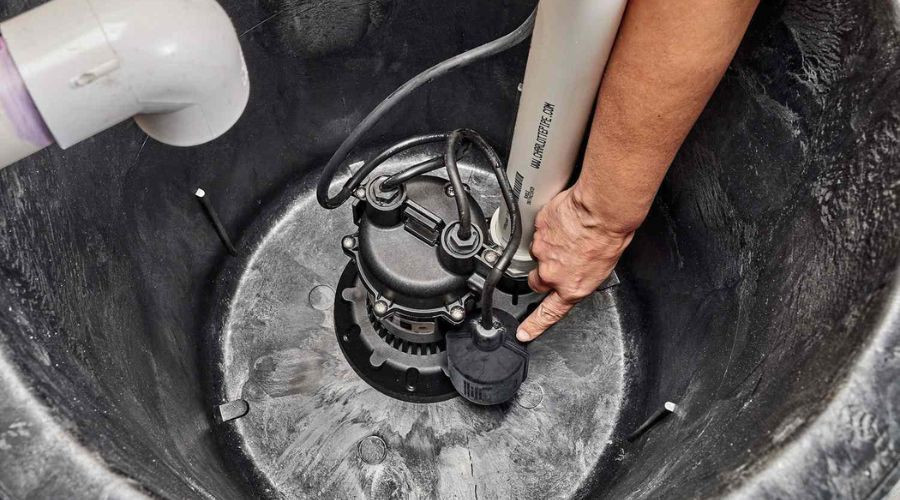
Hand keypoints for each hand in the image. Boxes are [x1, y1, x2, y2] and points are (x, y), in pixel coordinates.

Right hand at [516, 187, 633, 341]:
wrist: (601, 212)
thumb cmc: (609, 238)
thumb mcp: (603, 268)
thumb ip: (582, 275)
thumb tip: (578, 271)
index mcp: (572, 288)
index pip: (549, 313)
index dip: (534, 324)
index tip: (523, 333)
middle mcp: (553, 274)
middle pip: (537, 280)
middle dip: (544, 273)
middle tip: (558, 260)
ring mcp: (542, 251)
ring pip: (539, 252)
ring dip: (550, 246)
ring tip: (569, 234)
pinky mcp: (538, 230)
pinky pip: (540, 230)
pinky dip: (550, 226)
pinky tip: (564, 221)